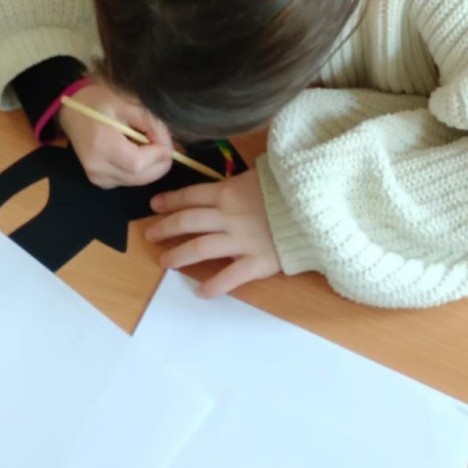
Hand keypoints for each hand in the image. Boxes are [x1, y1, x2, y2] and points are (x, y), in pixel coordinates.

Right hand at [58, 76, 175, 188]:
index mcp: (101, 145)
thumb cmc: (99, 100)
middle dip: (159, 162)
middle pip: (141, 177)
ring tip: (146, 142)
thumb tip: (170, 146)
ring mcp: (97, 178)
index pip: (138, 163)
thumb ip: (151, 123)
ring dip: (151, 166)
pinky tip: (134, 150)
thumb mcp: (127, 102)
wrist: (72, 110)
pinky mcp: (100, 182)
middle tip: (163, 141)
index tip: (166, 138)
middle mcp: (97, 168)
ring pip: (138, 181)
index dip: (158, 154)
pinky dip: (140, 169)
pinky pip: (130, 181)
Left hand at [144, 169, 281, 297]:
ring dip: (179, 255)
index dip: (170, 201)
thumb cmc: (291, 187)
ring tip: (164, 261)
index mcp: (228, 191)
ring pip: (199, 248)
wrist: (317, 206)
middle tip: (149, 234)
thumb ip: (240, 183)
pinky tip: (201, 292)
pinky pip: (229, 276)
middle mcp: (228, 215)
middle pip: (187, 221)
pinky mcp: (256, 261)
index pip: (191, 195)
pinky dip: (214, 286)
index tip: (154, 205)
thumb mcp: (262, 175)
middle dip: (165, 228)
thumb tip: (229, 184)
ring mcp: (240, 239)